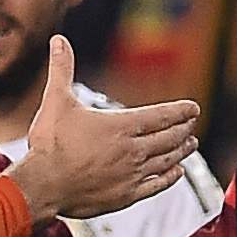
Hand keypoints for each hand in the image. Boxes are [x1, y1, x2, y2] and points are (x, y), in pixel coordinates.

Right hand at [11, 42, 201, 219]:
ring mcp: (132, 175)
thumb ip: (61, 70)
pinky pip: (157, 186)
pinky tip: (176, 172)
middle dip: (183, 129)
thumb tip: (58, 41)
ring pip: (167, 160)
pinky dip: (170, 177)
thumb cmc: (49, 144)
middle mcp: (133, 150)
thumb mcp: (56, 101)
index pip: (161, 115)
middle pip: (169, 138)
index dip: (180, 111)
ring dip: (181, 151)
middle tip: (192, 124)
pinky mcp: (126, 196)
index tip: (194, 108)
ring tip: (190, 144)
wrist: (43, 186)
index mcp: (121, 126)